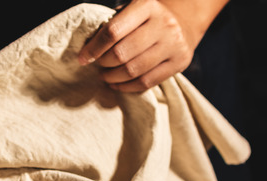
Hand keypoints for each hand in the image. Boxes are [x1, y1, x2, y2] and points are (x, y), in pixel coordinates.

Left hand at [79, 0, 225, 92]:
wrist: (183, 22)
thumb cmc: (147, 19)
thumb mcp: (131, 11)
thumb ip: (112, 25)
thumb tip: (88, 50)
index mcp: (146, 6)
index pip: (113, 31)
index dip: (94, 48)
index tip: (83, 58)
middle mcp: (163, 23)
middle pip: (122, 53)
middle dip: (104, 63)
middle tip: (98, 65)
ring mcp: (174, 43)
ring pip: (133, 70)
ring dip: (113, 77)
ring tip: (105, 76)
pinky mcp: (179, 62)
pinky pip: (147, 82)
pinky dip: (127, 87)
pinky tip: (117, 84)